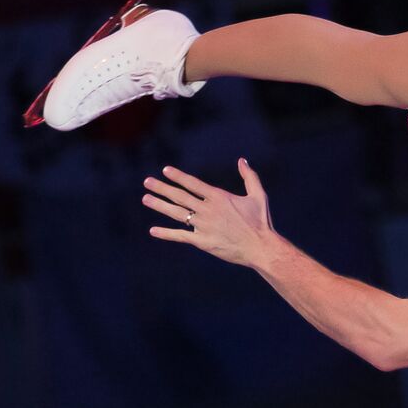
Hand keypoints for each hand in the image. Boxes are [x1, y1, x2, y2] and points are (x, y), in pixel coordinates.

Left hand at [143, 160, 275, 267]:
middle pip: (180, 196)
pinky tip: (153, 230)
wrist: (260, 246)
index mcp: (219, 197)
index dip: (178, 176)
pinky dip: (166, 233)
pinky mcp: (202, 241)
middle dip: (162, 188)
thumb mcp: (258, 195)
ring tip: (146, 198)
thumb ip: (249, 176)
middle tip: (147, 182)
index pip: (193, 184)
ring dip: (159, 205)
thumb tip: (242, 160)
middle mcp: (208, 209)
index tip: (165, 170)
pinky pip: (180, 236)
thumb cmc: (261, 221)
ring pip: (176, 213)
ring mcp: (203, 226)